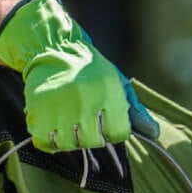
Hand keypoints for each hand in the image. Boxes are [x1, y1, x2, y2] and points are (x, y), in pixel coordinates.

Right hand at [0, 0, 158, 151]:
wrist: (53, 48)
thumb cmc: (92, 71)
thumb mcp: (118, 84)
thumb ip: (135, 111)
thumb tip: (154, 134)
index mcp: (108, 92)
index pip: (118, 133)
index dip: (113, 132)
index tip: (106, 122)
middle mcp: (84, 99)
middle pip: (94, 141)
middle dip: (92, 136)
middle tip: (85, 121)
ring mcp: (59, 105)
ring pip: (70, 144)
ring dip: (70, 139)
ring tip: (69, 122)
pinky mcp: (37, 109)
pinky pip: (45, 142)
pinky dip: (49, 140)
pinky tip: (53, 126)